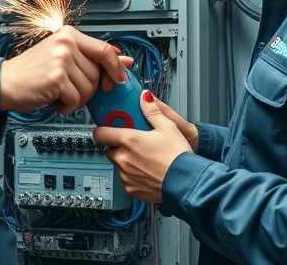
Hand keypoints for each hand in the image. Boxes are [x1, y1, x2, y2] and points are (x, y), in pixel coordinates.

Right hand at [0, 25, 130, 114]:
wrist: (3, 83)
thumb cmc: (31, 72)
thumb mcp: (63, 58)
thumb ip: (93, 58)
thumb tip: (125, 60)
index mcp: (69, 34)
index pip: (105, 50)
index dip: (116, 68)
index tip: (120, 79)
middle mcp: (66, 43)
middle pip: (97, 73)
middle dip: (88, 89)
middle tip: (71, 91)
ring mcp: (61, 59)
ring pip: (89, 88)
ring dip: (77, 99)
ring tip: (60, 95)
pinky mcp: (56, 78)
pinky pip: (76, 99)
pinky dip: (68, 106)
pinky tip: (55, 101)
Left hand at [93, 89, 192, 203]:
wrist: (186, 183)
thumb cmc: (178, 156)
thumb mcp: (168, 127)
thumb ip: (152, 111)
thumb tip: (144, 97)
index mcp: (129, 140)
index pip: (100, 133)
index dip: (104, 130)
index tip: (110, 128)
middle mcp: (123, 158)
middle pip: (109, 150)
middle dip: (119, 147)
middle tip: (135, 145)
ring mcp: (125, 175)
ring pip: (118, 165)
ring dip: (126, 162)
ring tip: (145, 159)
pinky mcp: (130, 189)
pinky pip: (125, 179)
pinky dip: (133, 176)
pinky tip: (147, 172)